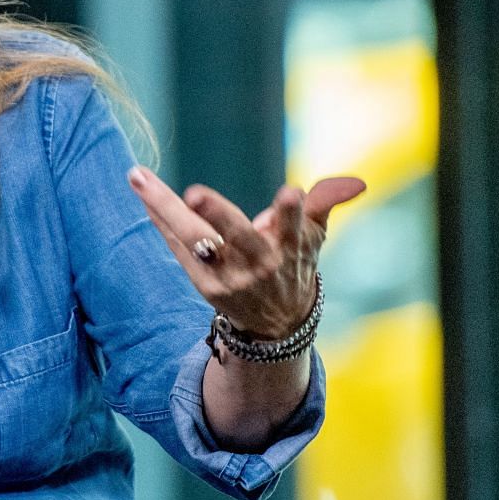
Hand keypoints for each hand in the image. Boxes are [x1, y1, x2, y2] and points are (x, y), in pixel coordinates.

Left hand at [128, 166, 365, 338]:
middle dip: (218, 215)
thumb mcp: (315, 234)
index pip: (295, 228)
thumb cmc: (293, 261)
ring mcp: (229, 277)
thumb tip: (359, 182)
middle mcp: (260, 264)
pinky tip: (144, 194)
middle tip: (195, 193)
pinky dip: (161, 221)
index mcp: (291, 248)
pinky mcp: (204, 285)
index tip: (291, 193)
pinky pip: (178, 249)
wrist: (276, 322)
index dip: (292, 213)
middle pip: (237, 237)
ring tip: (139, 177)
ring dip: (166, 210)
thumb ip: (327, 202)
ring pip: (195, 241)